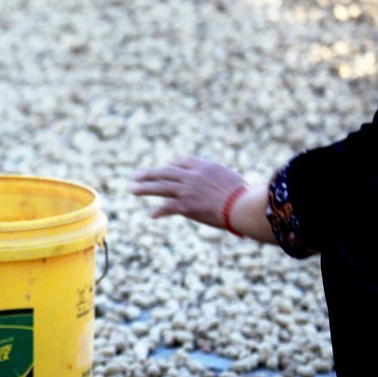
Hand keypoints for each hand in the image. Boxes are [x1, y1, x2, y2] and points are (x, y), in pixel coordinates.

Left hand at [129, 156, 245, 229]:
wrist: (243, 205)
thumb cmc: (245, 195)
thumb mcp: (231, 179)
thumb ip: (218, 178)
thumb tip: (218, 185)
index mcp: (204, 166)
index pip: (181, 162)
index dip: (170, 166)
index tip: (164, 169)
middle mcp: (192, 176)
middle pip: (165, 172)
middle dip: (149, 174)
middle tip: (137, 176)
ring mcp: (187, 190)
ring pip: (160, 187)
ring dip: (144, 188)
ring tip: (132, 189)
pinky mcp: (186, 205)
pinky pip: (167, 208)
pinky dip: (158, 211)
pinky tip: (151, 215)